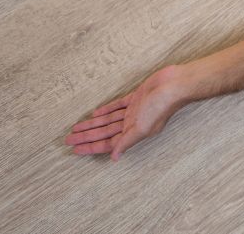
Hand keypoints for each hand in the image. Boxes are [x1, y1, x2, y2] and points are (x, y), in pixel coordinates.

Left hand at [65, 64, 189, 160]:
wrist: (174, 85)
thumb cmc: (161, 107)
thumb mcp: (142, 128)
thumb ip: (127, 142)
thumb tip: (114, 158)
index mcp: (134, 133)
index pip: (108, 143)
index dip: (91, 147)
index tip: (76, 149)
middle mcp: (132, 124)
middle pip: (104, 132)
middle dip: (86, 136)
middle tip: (69, 139)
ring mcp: (134, 110)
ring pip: (108, 120)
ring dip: (92, 124)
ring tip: (76, 128)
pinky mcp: (136, 98)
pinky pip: (117, 106)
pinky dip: (106, 110)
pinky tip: (95, 113)